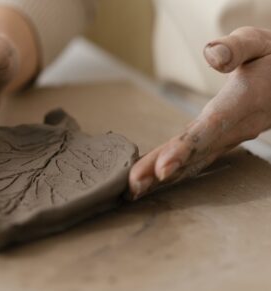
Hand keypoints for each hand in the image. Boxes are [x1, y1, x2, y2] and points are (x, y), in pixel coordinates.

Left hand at [129, 26, 270, 199]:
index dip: (184, 149)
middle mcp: (234, 127)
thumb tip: (212, 55)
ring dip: (163, 178)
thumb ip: (236, 48)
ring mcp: (229, 138)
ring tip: (136, 191)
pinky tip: (155, 182)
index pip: (209, 129)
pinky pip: (197, 159)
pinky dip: (176, 172)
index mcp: (241, 103)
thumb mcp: (258, 43)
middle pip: (193, 153)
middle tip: (133, 188)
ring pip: (194, 161)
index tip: (162, 169)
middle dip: (161, 172)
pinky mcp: (223, 141)